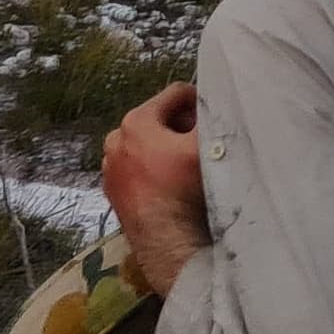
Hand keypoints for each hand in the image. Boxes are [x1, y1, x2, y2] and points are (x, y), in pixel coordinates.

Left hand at [102, 83, 210, 296]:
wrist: (167, 240)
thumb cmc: (186, 185)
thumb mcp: (208, 142)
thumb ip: (214, 115)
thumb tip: (224, 102)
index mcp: (135, 121)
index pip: (176, 93)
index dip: (200, 101)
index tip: (214, 118)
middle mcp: (115, 140)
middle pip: (158, 118)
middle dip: (181, 125)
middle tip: (201, 140)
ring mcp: (110, 168)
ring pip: (146, 143)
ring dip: (166, 147)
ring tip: (187, 163)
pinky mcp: (112, 192)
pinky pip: (137, 166)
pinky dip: (153, 167)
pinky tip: (171, 182)